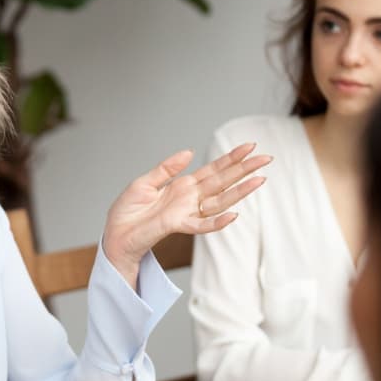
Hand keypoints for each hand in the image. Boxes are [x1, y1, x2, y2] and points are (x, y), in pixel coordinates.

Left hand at [103, 142, 270, 283]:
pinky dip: (217, 222)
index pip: (212, 170)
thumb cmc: (127, 212)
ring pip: (219, 201)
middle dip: (244, 170)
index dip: (230, 158)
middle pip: (222, 182)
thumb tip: (189, 152)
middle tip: (266, 158)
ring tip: (260, 180)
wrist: (115, 235)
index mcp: (182, 186)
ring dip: (240, 192)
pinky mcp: (177, 226)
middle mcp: (189, 199)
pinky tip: (234, 215)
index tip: (249, 146)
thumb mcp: (144, 183)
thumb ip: (166, 169)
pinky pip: (201, 225)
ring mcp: (186, 213)